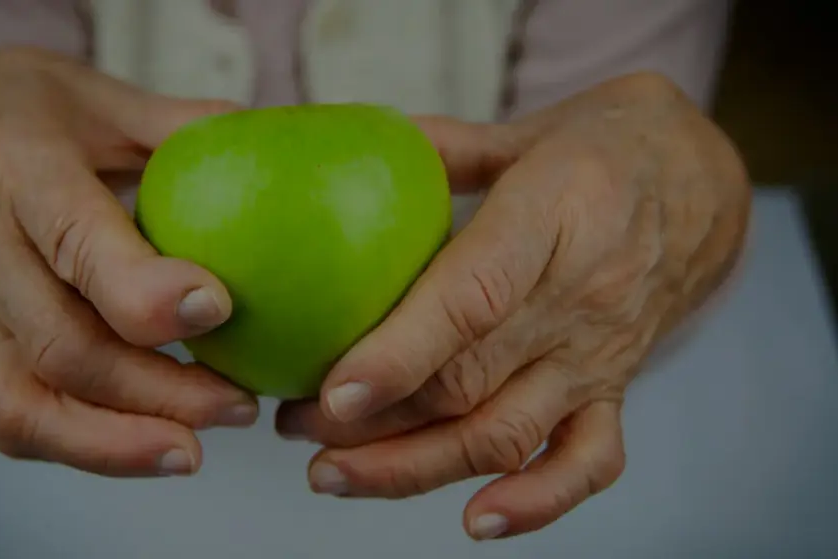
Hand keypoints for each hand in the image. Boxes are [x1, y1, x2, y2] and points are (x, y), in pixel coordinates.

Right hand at [0, 47, 257, 476]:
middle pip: (62, 344)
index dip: (142, 289)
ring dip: (120, 441)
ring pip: (28, 402)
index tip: (218, 308)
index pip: (75, 240)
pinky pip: (18, 419)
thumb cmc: (55, 117)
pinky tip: (158, 447)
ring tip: (199, 449)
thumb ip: (192, 129)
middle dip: (157, 389)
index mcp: (22, 171)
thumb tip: (284, 157)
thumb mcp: (118, 99)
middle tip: (239, 404)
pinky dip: (87, 448)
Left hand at [276, 73, 750, 538]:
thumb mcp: (526, 129)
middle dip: (373, 423)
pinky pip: (587, 463)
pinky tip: (474, 522)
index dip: (402, 352)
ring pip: (508, 435)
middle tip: (294, 424)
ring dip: (415, 468)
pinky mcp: (616, 389)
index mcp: (556, 216)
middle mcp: (582, 298)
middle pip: (471, 384)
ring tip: (334, 473)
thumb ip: (441, 148)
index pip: (474, 298)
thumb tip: (352, 159)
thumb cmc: (606, 148)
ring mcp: (600, 354)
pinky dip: (536, 504)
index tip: (333, 392)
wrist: (701, 182)